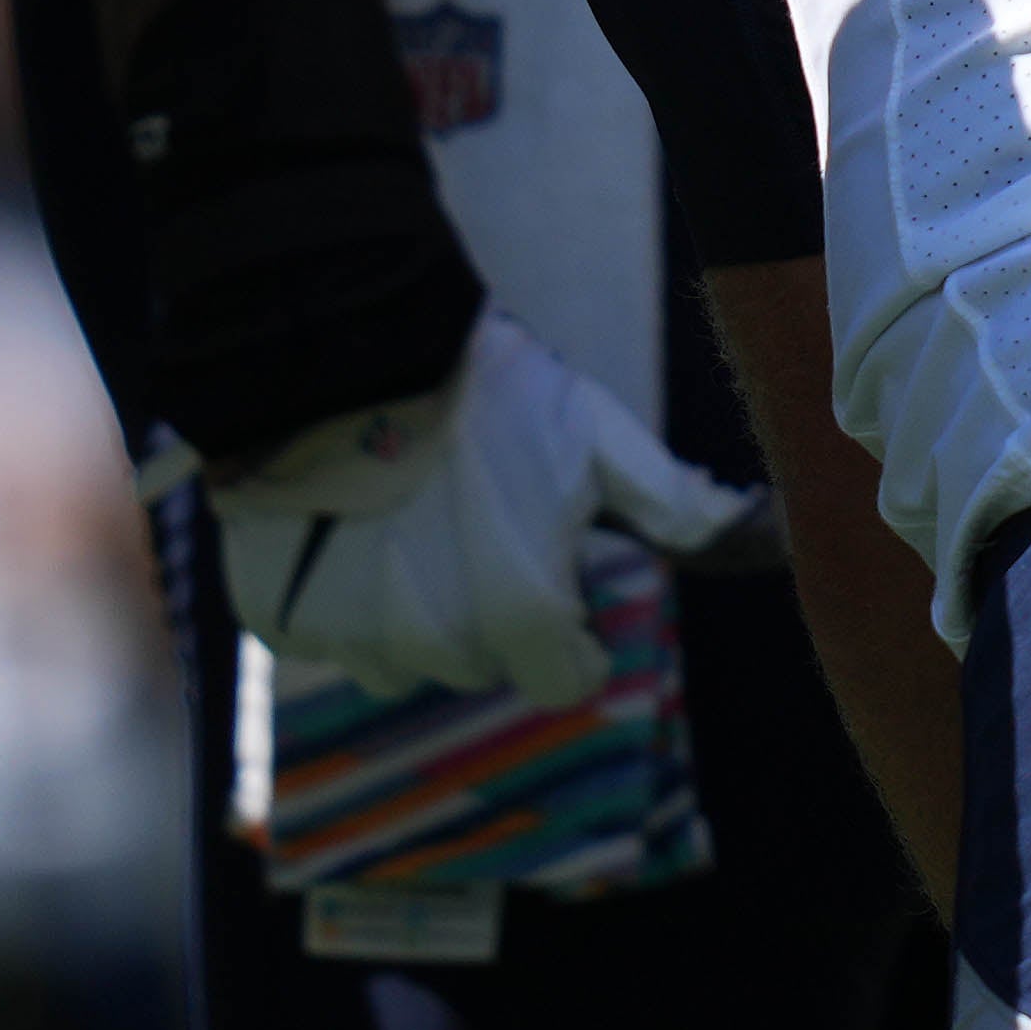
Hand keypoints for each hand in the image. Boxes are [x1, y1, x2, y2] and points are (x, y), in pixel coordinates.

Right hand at [209, 311, 762, 704]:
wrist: (340, 349)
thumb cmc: (483, 391)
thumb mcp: (593, 433)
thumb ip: (669, 500)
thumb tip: (746, 532)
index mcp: (523, 618)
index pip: (564, 680)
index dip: (570, 632)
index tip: (555, 577)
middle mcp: (439, 649)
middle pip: (484, 662)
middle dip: (491, 611)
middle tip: (476, 526)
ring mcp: (354, 640)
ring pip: (404, 656)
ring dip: (414, 609)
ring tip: (408, 519)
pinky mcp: (283, 620)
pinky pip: (328, 634)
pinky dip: (340, 596)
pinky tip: (349, 526)